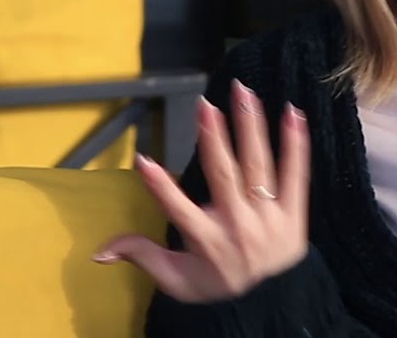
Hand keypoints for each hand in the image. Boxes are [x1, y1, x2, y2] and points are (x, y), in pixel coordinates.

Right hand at [94, 79, 310, 302]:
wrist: (273, 302)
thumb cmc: (220, 284)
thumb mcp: (177, 279)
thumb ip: (143, 256)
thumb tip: (100, 251)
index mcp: (207, 240)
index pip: (178, 210)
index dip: (159, 186)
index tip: (143, 159)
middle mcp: (239, 224)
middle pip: (224, 176)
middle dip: (214, 139)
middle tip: (205, 105)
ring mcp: (269, 216)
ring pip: (259, 166)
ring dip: (251, 127)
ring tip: (244, 94)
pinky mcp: (295, 211)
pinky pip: (296, 173)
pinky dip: (296, 144)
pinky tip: (293, 114)